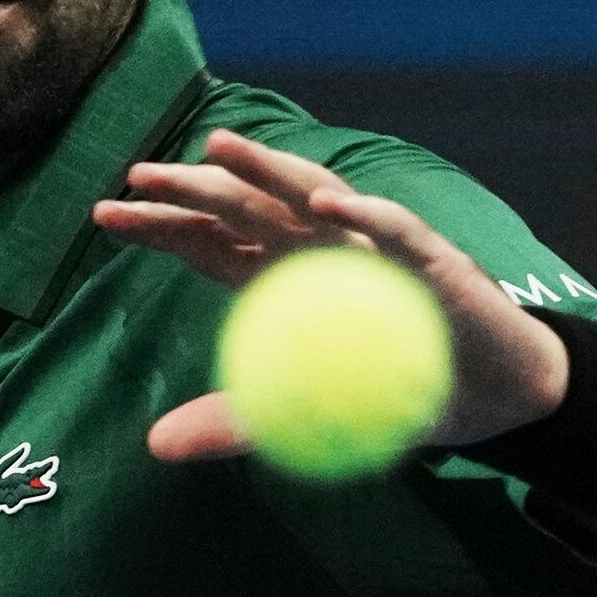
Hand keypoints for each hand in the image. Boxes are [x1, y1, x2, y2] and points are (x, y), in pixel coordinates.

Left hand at [92, 128, 571, 461]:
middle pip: (246, 207)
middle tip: (137, 175)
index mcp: (284, 277)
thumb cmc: (396, 389)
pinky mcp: (433, 261)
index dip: (160, 224)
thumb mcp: (304, 412)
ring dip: (267, 171)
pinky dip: (363, 214)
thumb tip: (155, 445)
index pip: (210, 240)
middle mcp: (322, 249)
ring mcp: (376, 248)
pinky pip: (396, 231)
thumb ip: (234, 421)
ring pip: (312, 195)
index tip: (102, 215)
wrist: (493, 398)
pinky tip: (325, 203)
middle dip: (192, 187)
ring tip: (218, 150)